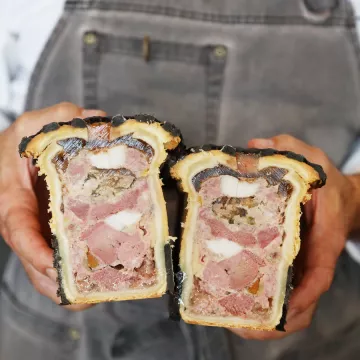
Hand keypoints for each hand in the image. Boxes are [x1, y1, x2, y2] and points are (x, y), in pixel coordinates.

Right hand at [0, 103, 105, 310]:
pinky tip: (100, 283)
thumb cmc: (26, 139)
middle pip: (32, 262)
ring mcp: (38, 231)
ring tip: (97, 297)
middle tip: (84, 297)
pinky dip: (76, 276)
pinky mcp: (52, 234)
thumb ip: (59, 118)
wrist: (24, 151)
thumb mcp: (35, 123)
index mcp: (12, 198)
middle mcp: (25, 222)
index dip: (32, 250)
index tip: (52, 266)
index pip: (17, 229)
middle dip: (55, 283)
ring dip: (68, 288)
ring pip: (45, 269)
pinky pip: (59, 261)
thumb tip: (97, 122)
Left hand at [231, 134, 358, 339]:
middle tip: (240, 325)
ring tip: (231, 323)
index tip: (280, 313)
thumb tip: (256, 145)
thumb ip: (288, 149)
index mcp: (324, 239)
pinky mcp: (293, 267)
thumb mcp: (312, 159)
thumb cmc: (327, 183)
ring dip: (265, 321)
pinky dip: (264, 306)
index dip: (301, 297)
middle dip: (274, 322)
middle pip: (302, 304)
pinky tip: (236, 306)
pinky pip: (282, 293)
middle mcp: (314, 260)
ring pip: (291, 306)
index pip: (318, 275)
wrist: (341, 198)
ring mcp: (303, 267)